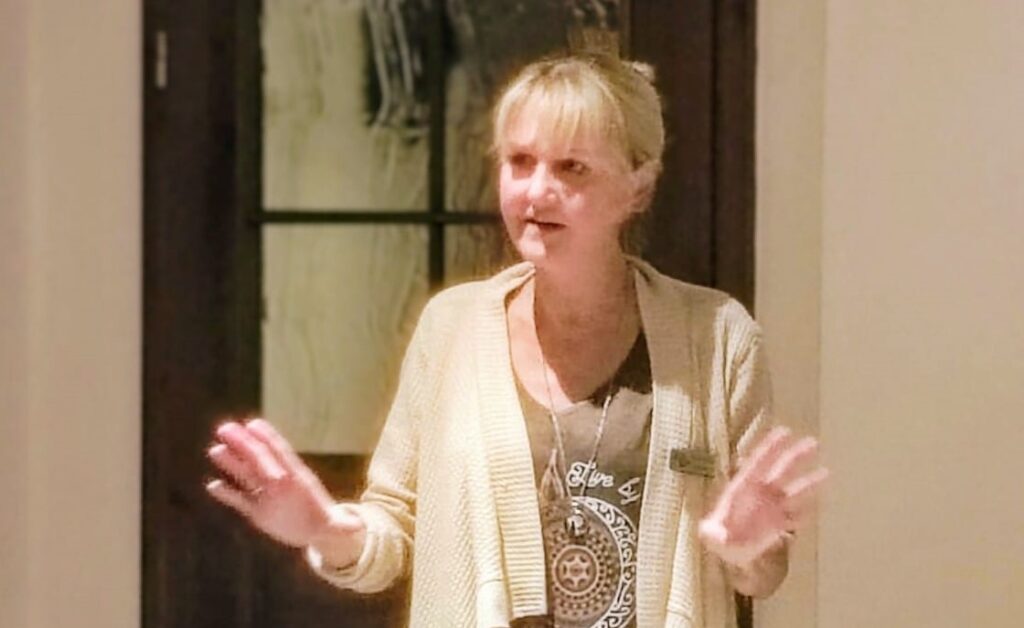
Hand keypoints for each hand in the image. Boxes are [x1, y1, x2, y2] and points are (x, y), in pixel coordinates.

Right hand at [206, 418, 364, 556]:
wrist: (316, 531)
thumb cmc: (325, 521)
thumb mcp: (335, 524)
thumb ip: (342, 526)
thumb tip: (356, 527)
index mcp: (296, 479)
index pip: (280, 455)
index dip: (268, 439)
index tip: (253, 425)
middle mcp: (279, 481)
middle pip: (259, 459)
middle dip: (242, 444)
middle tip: (225, 428)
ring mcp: (267, 494)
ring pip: (247, 475)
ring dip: (231, 463)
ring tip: (215, 450)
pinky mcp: (257, 510)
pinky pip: (240, 500)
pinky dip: (227, 493)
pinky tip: (213, 485)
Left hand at [699, 426, 828, 567]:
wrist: (728, 551)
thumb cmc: (717, 538)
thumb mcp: (711, 534)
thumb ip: (712, 532)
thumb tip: (711, 533)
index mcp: (743, 486)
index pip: (759, 461)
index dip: (771, 446)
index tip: (784, 431)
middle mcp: (761, 492)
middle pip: (782, 469)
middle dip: (796, 455)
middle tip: (813, 442)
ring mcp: (772, 507)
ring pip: (795, 491)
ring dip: (810, 482)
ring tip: (826, 472)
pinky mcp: (780, 523)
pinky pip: (796, 515)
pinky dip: (806, 511)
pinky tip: (819, 505)